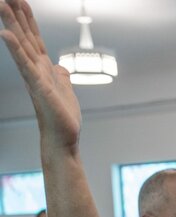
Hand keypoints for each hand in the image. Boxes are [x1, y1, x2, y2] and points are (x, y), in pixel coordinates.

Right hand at [0, 0, 81, 149]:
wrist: (63, 139)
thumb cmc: (63, 118)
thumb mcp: (65, 90)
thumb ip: (61, 76)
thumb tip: (60, 67)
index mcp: (43, 68)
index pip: (34, 38)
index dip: (28, 19)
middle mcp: (35, 70)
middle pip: (25, 35)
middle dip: (16, 14)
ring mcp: (35, 77)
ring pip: (22, 45)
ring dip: (12, 24)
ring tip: (2, 4)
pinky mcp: (39, 86)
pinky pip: (25, 64)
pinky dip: (16, 49)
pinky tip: (6, 34)